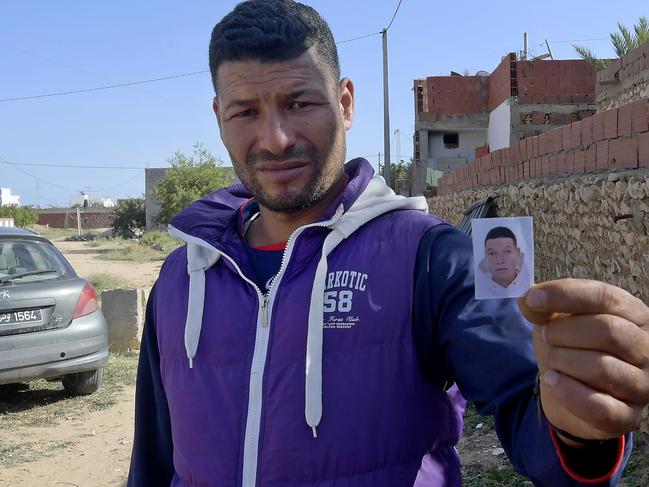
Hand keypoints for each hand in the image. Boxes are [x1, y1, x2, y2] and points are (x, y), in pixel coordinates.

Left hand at [518, 279, 648, 443]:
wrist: (570, 395)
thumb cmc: (570, 348)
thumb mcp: (555, 320)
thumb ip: (543, 307)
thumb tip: (528, 302)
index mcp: (633, 314)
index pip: (605, 297)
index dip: (564, 295)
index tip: (532, 299)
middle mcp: (647, 348)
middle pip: (607, 330)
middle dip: (563, 331)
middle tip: (545, 335)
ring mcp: (642, 384)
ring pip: (601, 367)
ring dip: (562, 360)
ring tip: (551, 360)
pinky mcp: (627, 416)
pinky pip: (598, 405)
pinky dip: (566, 390)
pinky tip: (551, 380)